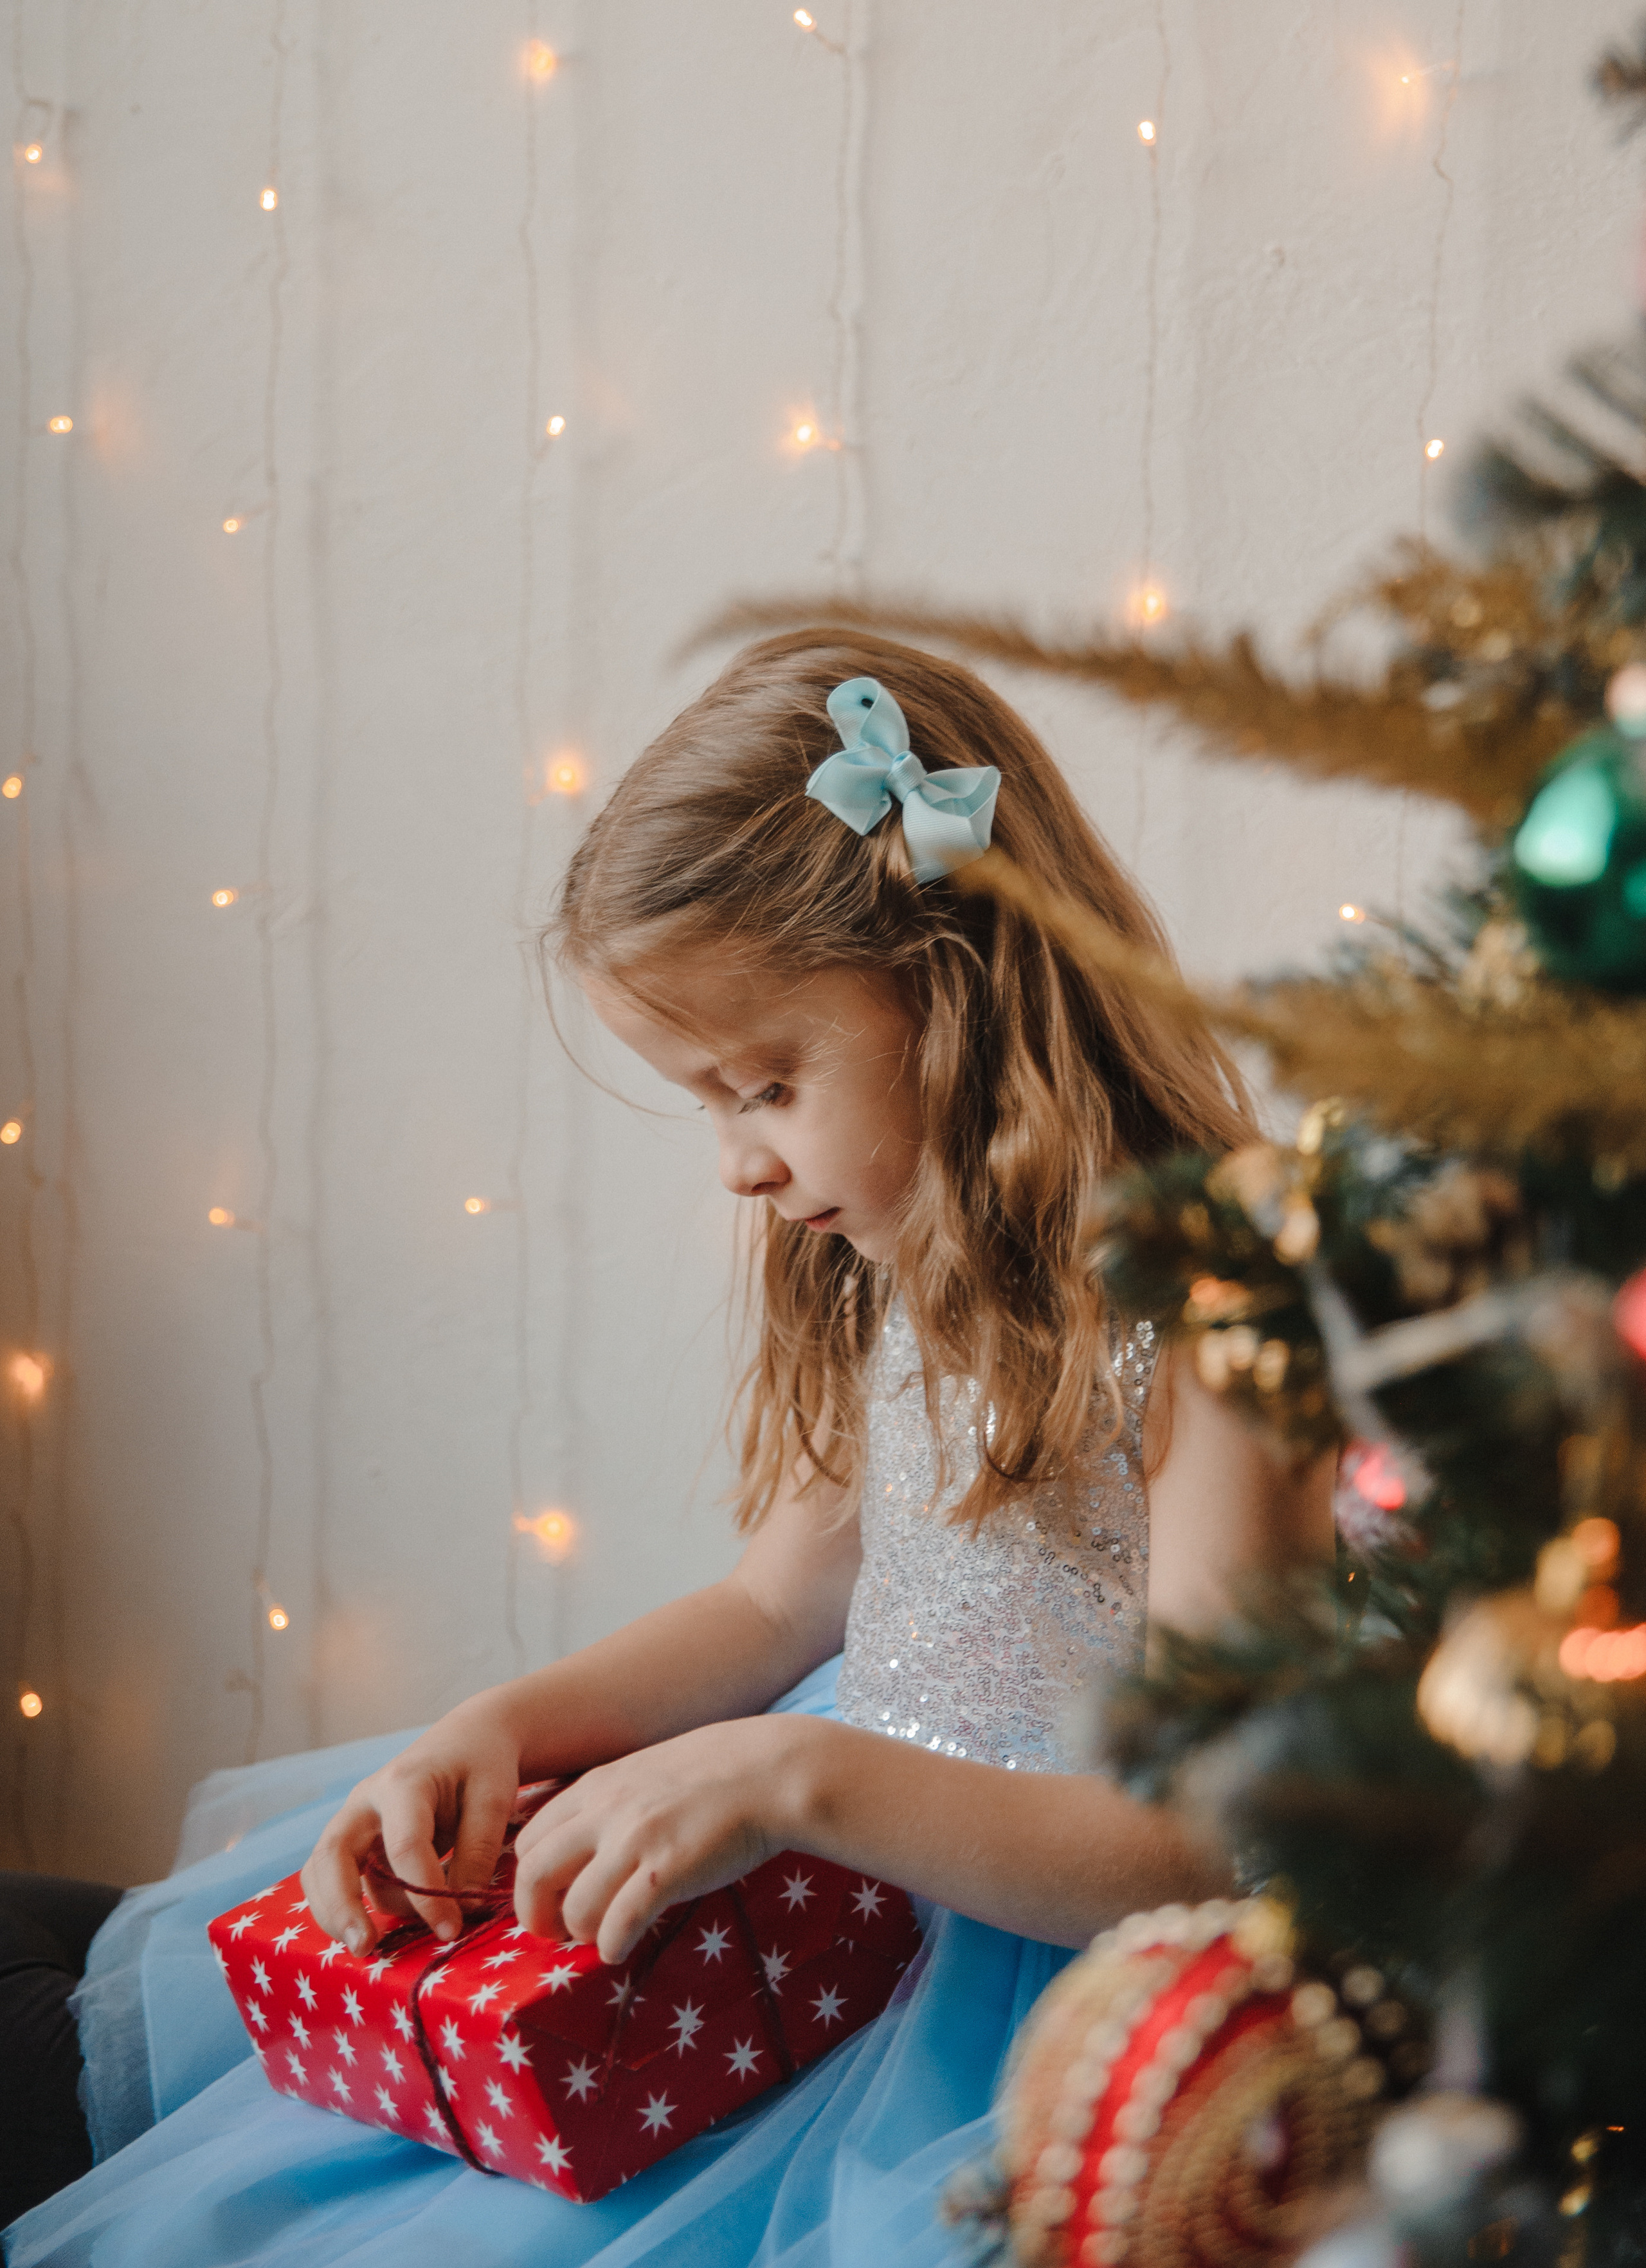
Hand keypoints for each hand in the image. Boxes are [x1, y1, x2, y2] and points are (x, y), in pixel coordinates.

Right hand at [301, 1698, 524, 1953]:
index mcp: (404, 1782)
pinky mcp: (356, 1839)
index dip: (425, 1895)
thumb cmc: (482, 1764)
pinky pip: (332, 1877)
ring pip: (321, 1870)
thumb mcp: (494, 1798)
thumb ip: (478, 1852)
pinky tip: (369, 1928)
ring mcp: (355, 1820)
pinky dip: (340, 1906)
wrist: (468, 1738)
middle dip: (341, 1906)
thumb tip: (459, 1907)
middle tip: (365, 1947)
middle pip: (332, 1854)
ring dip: (337, 1911)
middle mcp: (366, 1800)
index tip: (450, 1930)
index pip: (405, 1846)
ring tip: (369, 1945)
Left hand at [512, 1715, 812, 1965]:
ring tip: (600, 1937)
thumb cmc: (717, 1772)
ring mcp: (636, 1840)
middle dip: (535, 1914)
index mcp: (597, 1785)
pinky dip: (612, 1945)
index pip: (528, 1839)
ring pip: (574, 1906)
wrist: (771, 1771)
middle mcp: (606, 1810)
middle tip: (555, 1932)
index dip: (530, 1877)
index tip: (549, 1898)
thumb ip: (610, 1802)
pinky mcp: (668, 1871)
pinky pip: (619, 1923)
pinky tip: (622, 1948)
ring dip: (580, 1932)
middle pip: (534, 1873)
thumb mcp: (646, 1772)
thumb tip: (584, 1845)